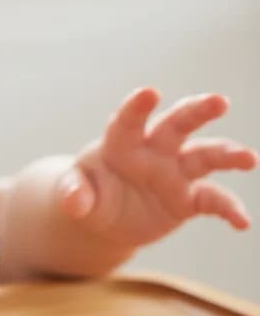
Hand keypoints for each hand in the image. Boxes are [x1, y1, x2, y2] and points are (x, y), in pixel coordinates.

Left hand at [59, 88, 256, 245]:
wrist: (104, 218)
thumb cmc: (86, 194)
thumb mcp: (73, 194)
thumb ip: (73, 194)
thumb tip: (74, 203)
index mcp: (120, 143)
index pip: (128, 122)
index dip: (137, 107)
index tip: (149, 93)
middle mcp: (152, 151)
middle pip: (177, 125)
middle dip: (197, 111)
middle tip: (219, 100)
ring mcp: (174, 172)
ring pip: (205, 156)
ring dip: (227, 155)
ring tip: (249, 158)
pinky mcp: (188, 199)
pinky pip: (213, 201)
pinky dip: (229, 209)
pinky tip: (242, 223)